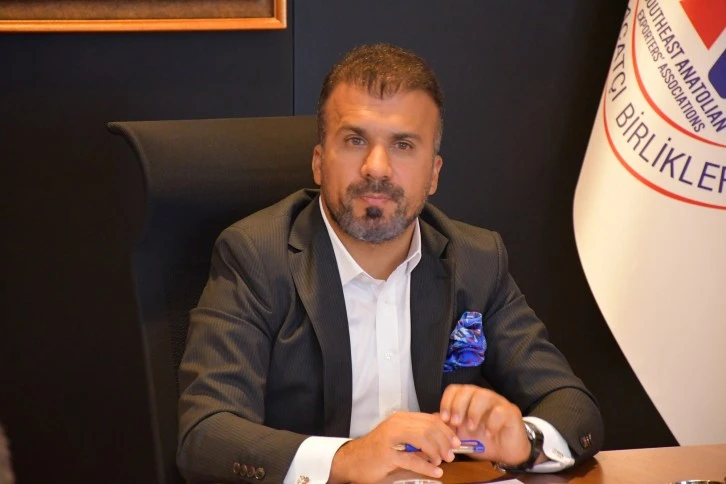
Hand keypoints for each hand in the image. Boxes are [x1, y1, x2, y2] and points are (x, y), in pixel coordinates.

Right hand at [328, 411, 459, 483]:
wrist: (352, 460)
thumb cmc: (377, 450)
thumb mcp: (399, 438)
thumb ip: (417, 434)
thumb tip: (442, 434)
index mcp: (401, 419)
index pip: (430, 419)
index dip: (446, 430)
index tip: (455, 442)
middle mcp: (396, 424)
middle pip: (429, 427)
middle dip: (444, 442)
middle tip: (450, 455)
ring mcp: (391, 438)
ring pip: (423, 439)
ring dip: (437, 452)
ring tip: (441, 462)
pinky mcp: (387, 455)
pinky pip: (413, 460)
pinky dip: (427, 467)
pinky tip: (435, 472)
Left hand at [439, 384, 530, 465]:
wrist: (506, 453)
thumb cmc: (483, 441)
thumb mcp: (461, 436)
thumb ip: (448, 427)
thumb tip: (433, 418)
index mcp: (468, 400)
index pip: (454, 389)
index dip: (446, 401)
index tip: (444, 418)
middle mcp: (482, 397)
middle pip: (467, 389)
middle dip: (457, 406)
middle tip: (455, 423)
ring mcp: (497, 403)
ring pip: (483, 395)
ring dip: (473, 412)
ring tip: (471, 428)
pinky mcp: (511, 412)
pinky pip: (500, 411)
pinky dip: (491, 423)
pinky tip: (489, 434)